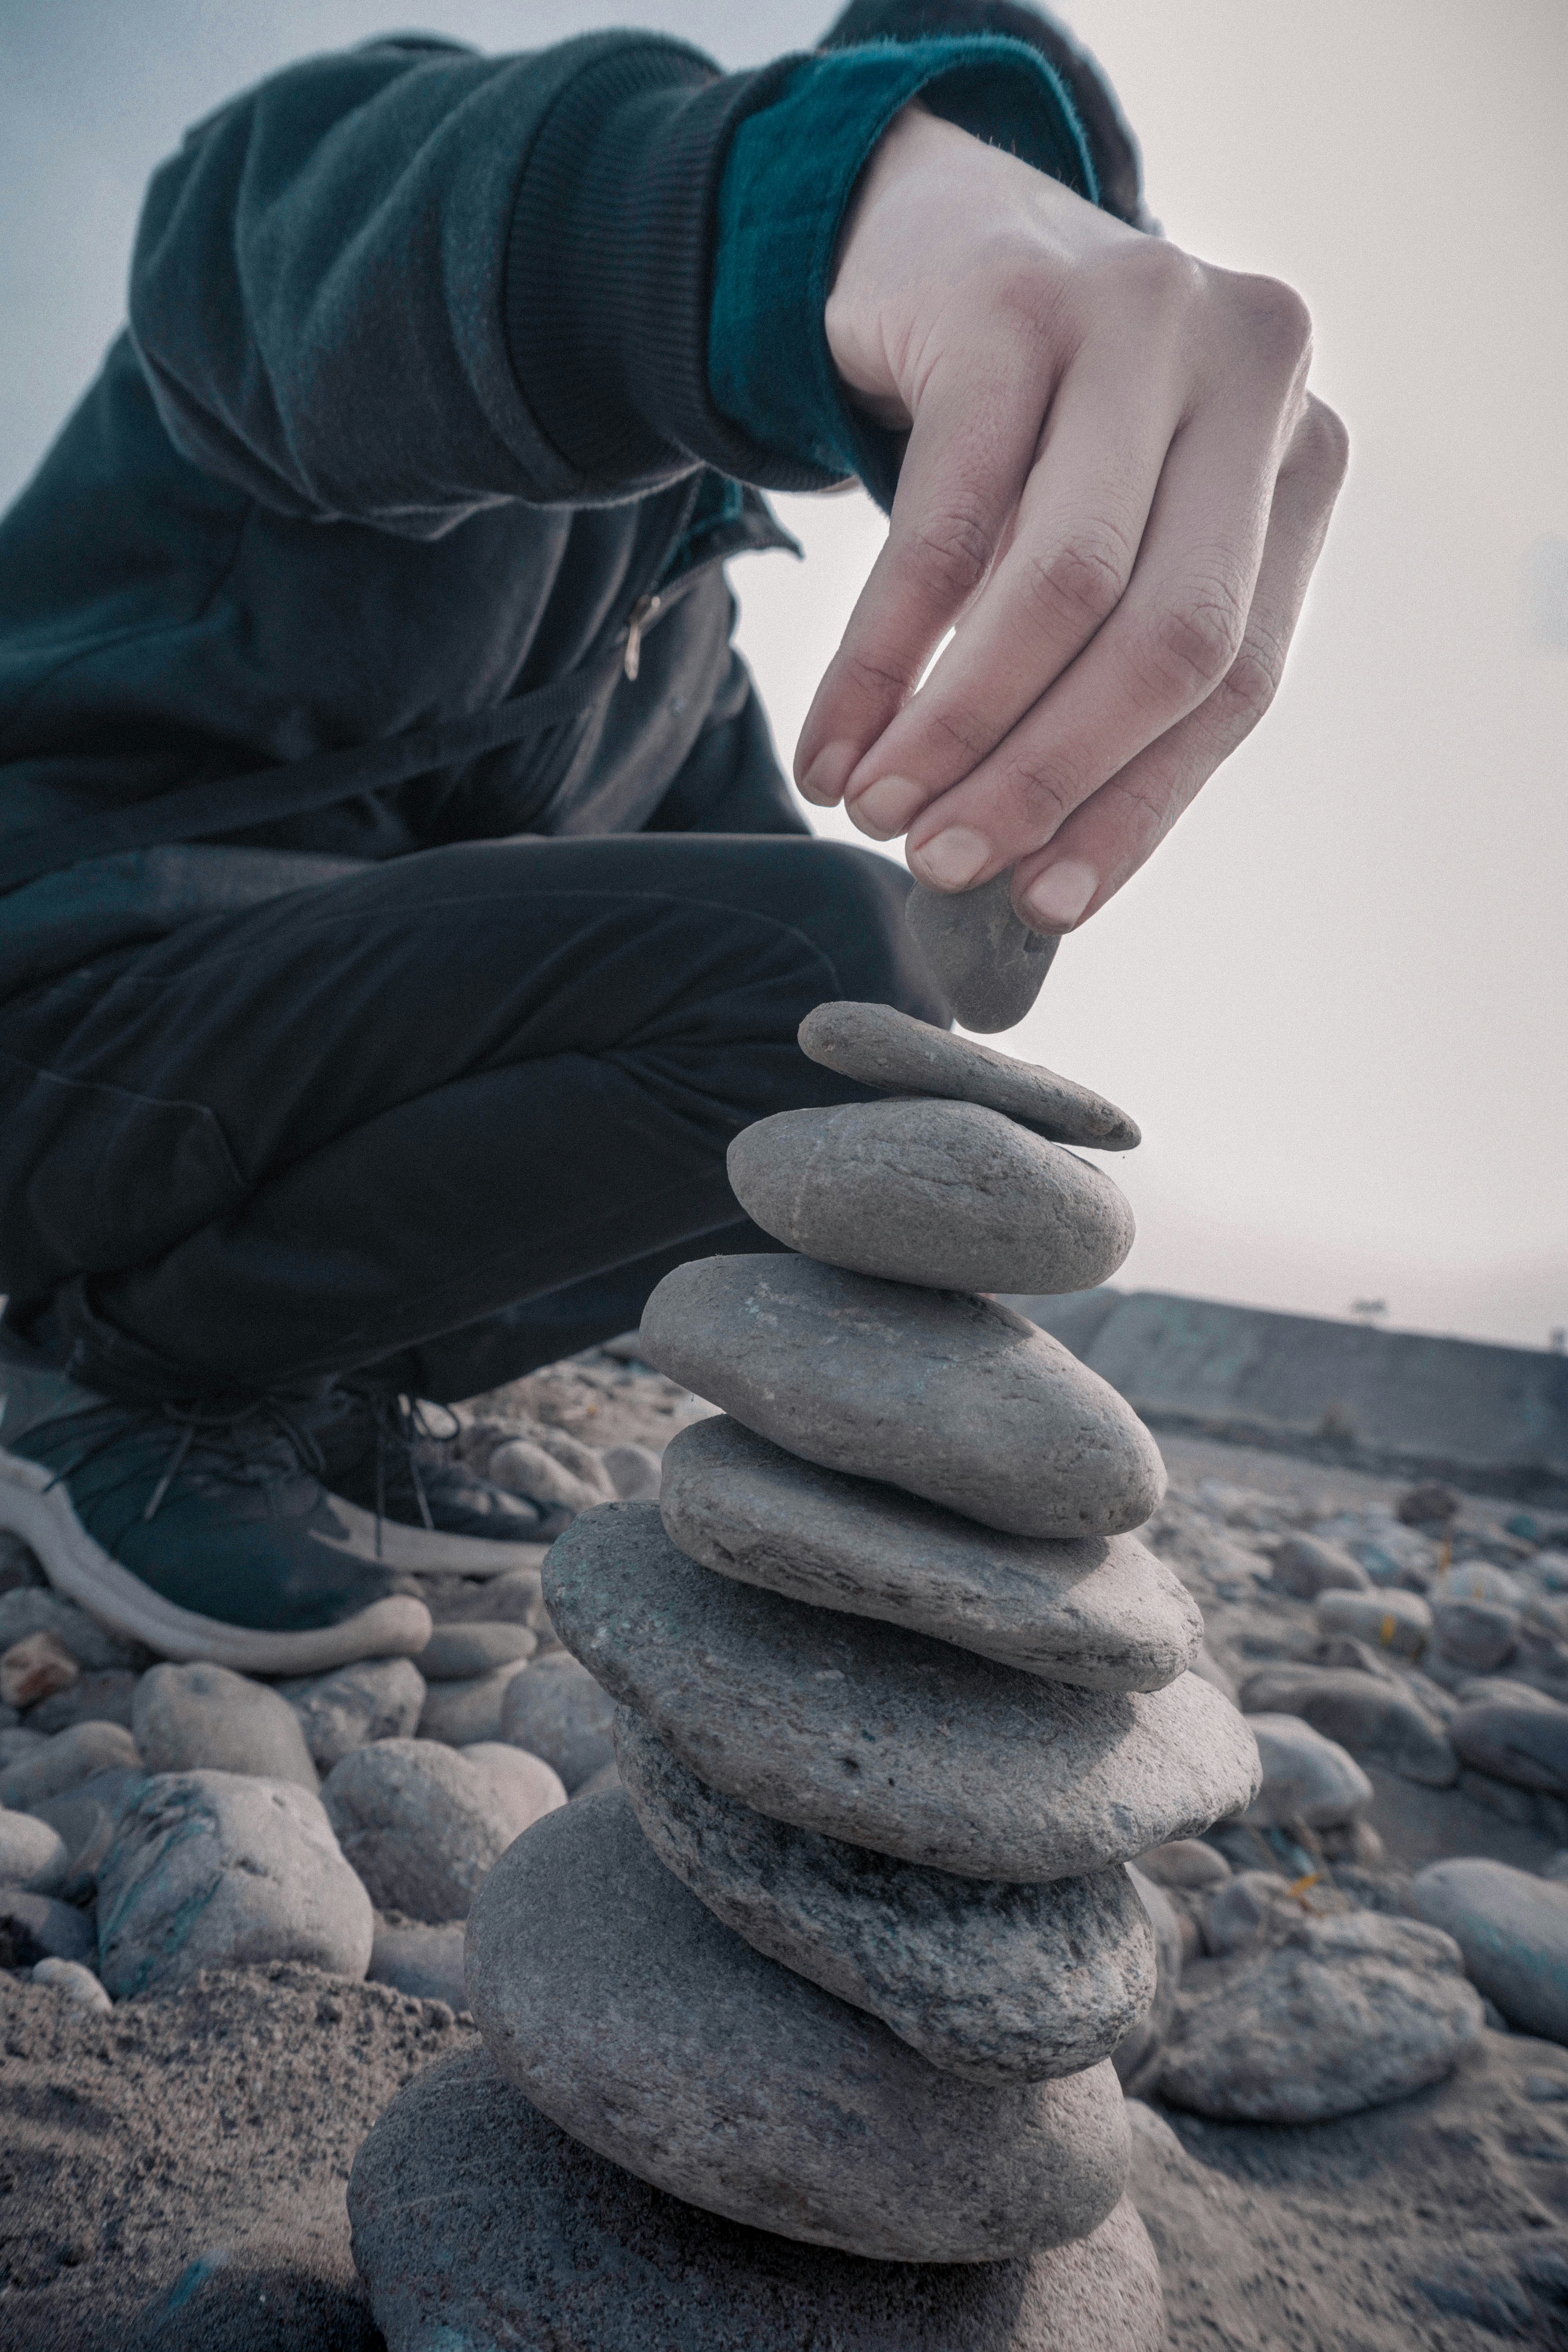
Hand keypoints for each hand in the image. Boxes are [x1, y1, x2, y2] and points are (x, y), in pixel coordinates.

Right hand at [796, 105, 1347, 933]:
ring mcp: (1140, 317)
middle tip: (941, 864)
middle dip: (1044, 777)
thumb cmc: (1038, 439)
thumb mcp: (1109, 540)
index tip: (1044, 906)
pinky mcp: (1012, 304)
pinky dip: (878, 655)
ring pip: (1060, 584)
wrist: (942, 238)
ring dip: (957, 728)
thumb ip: (1106, 680)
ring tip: (876, 810)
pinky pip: (943, 523)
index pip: (1239, 675)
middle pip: (1167, 635)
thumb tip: (1040, 880)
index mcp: (1300, 454)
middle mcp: (1251, 371)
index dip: (1137, 806)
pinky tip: (833, 741)